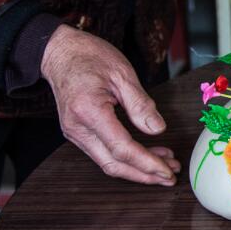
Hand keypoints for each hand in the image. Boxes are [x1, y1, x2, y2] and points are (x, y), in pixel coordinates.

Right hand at [40, 25, 178, 185]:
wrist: (60, 52)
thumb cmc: (90, 56)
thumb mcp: (122, 73)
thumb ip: (140, 104)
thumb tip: (158, 129)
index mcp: (88, 111)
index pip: (122, 148)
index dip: (147, 163)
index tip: (167, 171)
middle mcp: (77, 127)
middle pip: (113, 164)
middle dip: (143, 174)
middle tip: (170, 177)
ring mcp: (74, 132)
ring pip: (107, 161)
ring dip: (137, 168)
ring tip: (166, 165)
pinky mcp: (77, 132)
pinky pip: (103, 151)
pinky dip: (126, 157)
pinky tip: (147, 152)